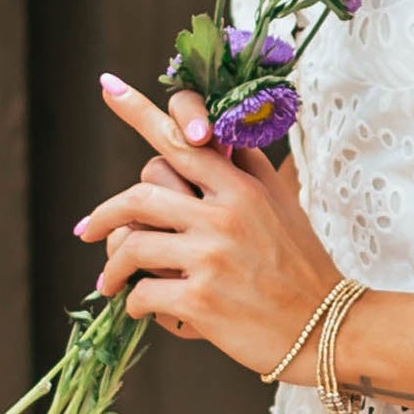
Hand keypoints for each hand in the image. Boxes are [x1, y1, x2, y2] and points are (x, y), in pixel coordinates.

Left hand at [75, 74, 341, 378]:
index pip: (182, 139)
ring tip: (110, 282)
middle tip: (86, 230)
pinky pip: (144, 293)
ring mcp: (211, 257)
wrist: (326, 327)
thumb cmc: (301, 266)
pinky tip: (141, 309)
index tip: (107, 87)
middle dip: (104, 215)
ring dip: (112, 267)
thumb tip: (211, 139)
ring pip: (132, 245)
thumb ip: (245, 170)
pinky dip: (134, 303)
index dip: (139, 111)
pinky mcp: (201, 301)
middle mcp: (225, 214)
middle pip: (140, 195)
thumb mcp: (282, 205)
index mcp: (242, 187)